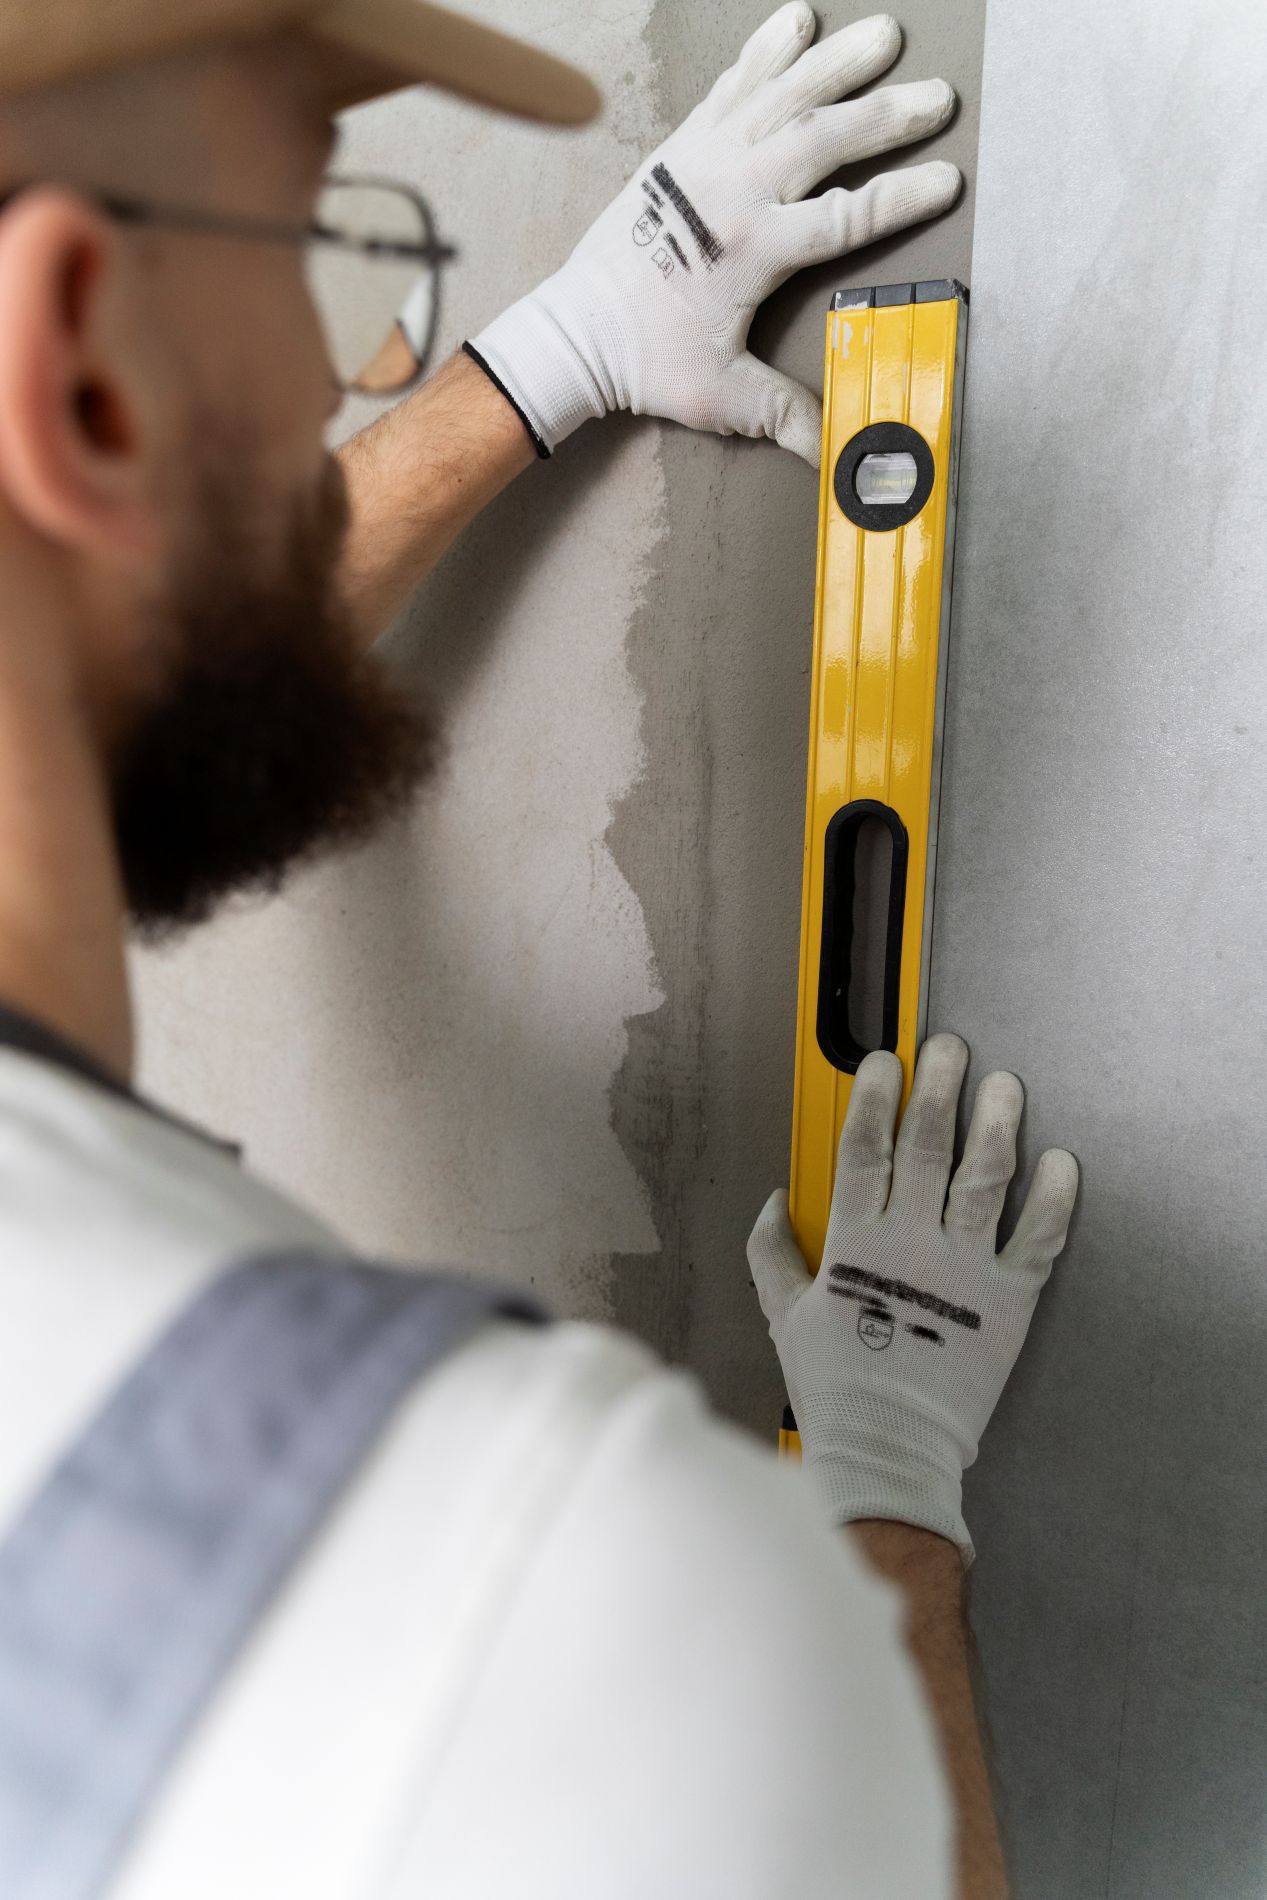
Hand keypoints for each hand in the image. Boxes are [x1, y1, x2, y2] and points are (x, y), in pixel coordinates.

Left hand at [465, 4, 960, 464]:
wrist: (578, 330)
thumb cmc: (647, 362)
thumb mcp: (721, 397)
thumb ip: (785, 417)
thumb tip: (835, 455)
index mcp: (754, 250)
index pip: (847, 216)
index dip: (902, 197)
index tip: (947, 181)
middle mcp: (734, 192)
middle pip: (827, 138)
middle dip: (888, 115)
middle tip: (939, 98)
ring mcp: (706, 159)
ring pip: (785, 94)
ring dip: (838, 60)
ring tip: (886, 34)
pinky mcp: (683, 145)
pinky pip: (735, 84)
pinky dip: (768, 49)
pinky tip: (798, 17)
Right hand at [748, 1034, 1078, 1561]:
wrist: (889, 1450)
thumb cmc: (836, 1389)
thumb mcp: (785, 1316)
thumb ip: (772, 1254)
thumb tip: (772, 1203)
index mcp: (855, 1241)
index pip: (862, 1148)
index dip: (872, 1097)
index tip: (884, 1063)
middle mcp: (911, 1243)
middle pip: (928, 1144)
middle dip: (939, 1088)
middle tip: (950, 1051)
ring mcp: (964, 1268)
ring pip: (985, 1176)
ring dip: (998, 1124)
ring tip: (1005, 1086)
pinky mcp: (1009, 1300)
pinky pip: (1038, 1238)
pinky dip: (1053, 1198)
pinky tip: (1059, 1162)